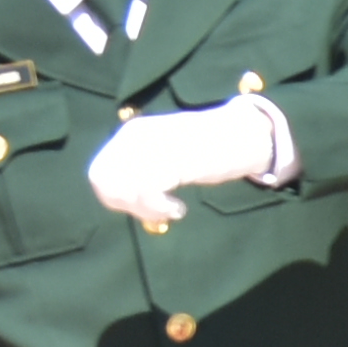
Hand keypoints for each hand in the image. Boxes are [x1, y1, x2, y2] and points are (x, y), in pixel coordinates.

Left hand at [83, 87, 286, 230]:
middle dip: (126, 205)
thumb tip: (123, 203)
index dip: (114, 196)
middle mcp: (136, 136)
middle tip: (154, 213)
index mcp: (132, 133)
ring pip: (125, 189)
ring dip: (145, 209)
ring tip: (169, 211)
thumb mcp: (169, 155)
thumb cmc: (210, 149)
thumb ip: (144, 171)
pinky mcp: (171, 158)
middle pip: (106, 181)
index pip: (101, 172)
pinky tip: (177, 208)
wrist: (246, 134)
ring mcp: (153, 145)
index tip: (140, 208)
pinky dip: (159, 208)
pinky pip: (148, 192)